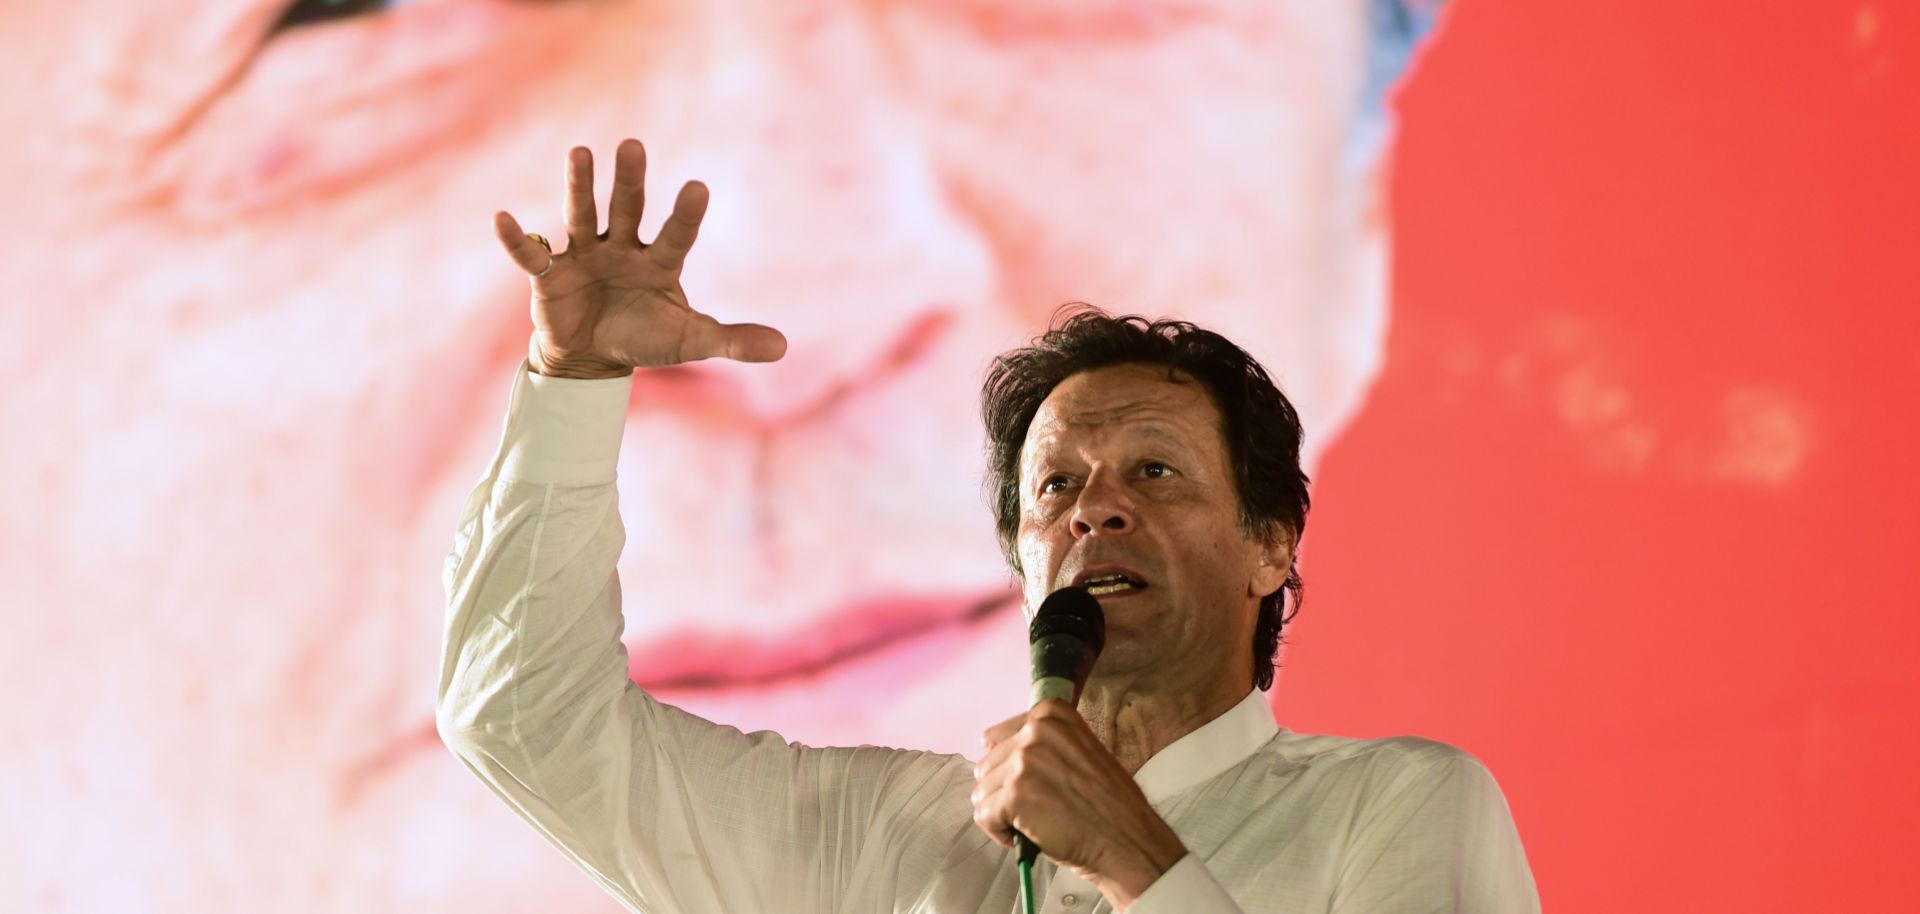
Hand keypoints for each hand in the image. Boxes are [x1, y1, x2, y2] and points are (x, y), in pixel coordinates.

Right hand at [493, 139, 787, 377]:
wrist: (592, 357)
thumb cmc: (644, 338)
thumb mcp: (689, 342)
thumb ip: (731, 340)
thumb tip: (783, 347)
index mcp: (659, 261)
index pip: (676, 234)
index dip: (685, 214)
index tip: (697, 187)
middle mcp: (622, 248)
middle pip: (627, 209)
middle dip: (630, 180)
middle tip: (632, 146)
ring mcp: (583, 255)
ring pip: (582, 215)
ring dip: (580, 187)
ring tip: (579, 152)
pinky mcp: (549, 274)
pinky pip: (530, 253)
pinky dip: (515, 238)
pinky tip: (502, 217)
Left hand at [971, 700, 1188, 909]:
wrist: (1127, 841)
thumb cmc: (1106, 806)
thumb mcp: (1078, 751)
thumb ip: (1042, 743)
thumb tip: (992, 749)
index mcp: (1051, 713)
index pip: (996, 739)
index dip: (1010, 770)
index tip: (1034, 787)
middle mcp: (1036, 729)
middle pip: (986, 765)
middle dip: (1004, 793)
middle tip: (1036, 810)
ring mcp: (1025, 759)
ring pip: (982, 791)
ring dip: (1001, 813)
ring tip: (1034, 823)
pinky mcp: (1015, 793)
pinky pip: (983, 815)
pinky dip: (999, 832)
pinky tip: (1027, 836)